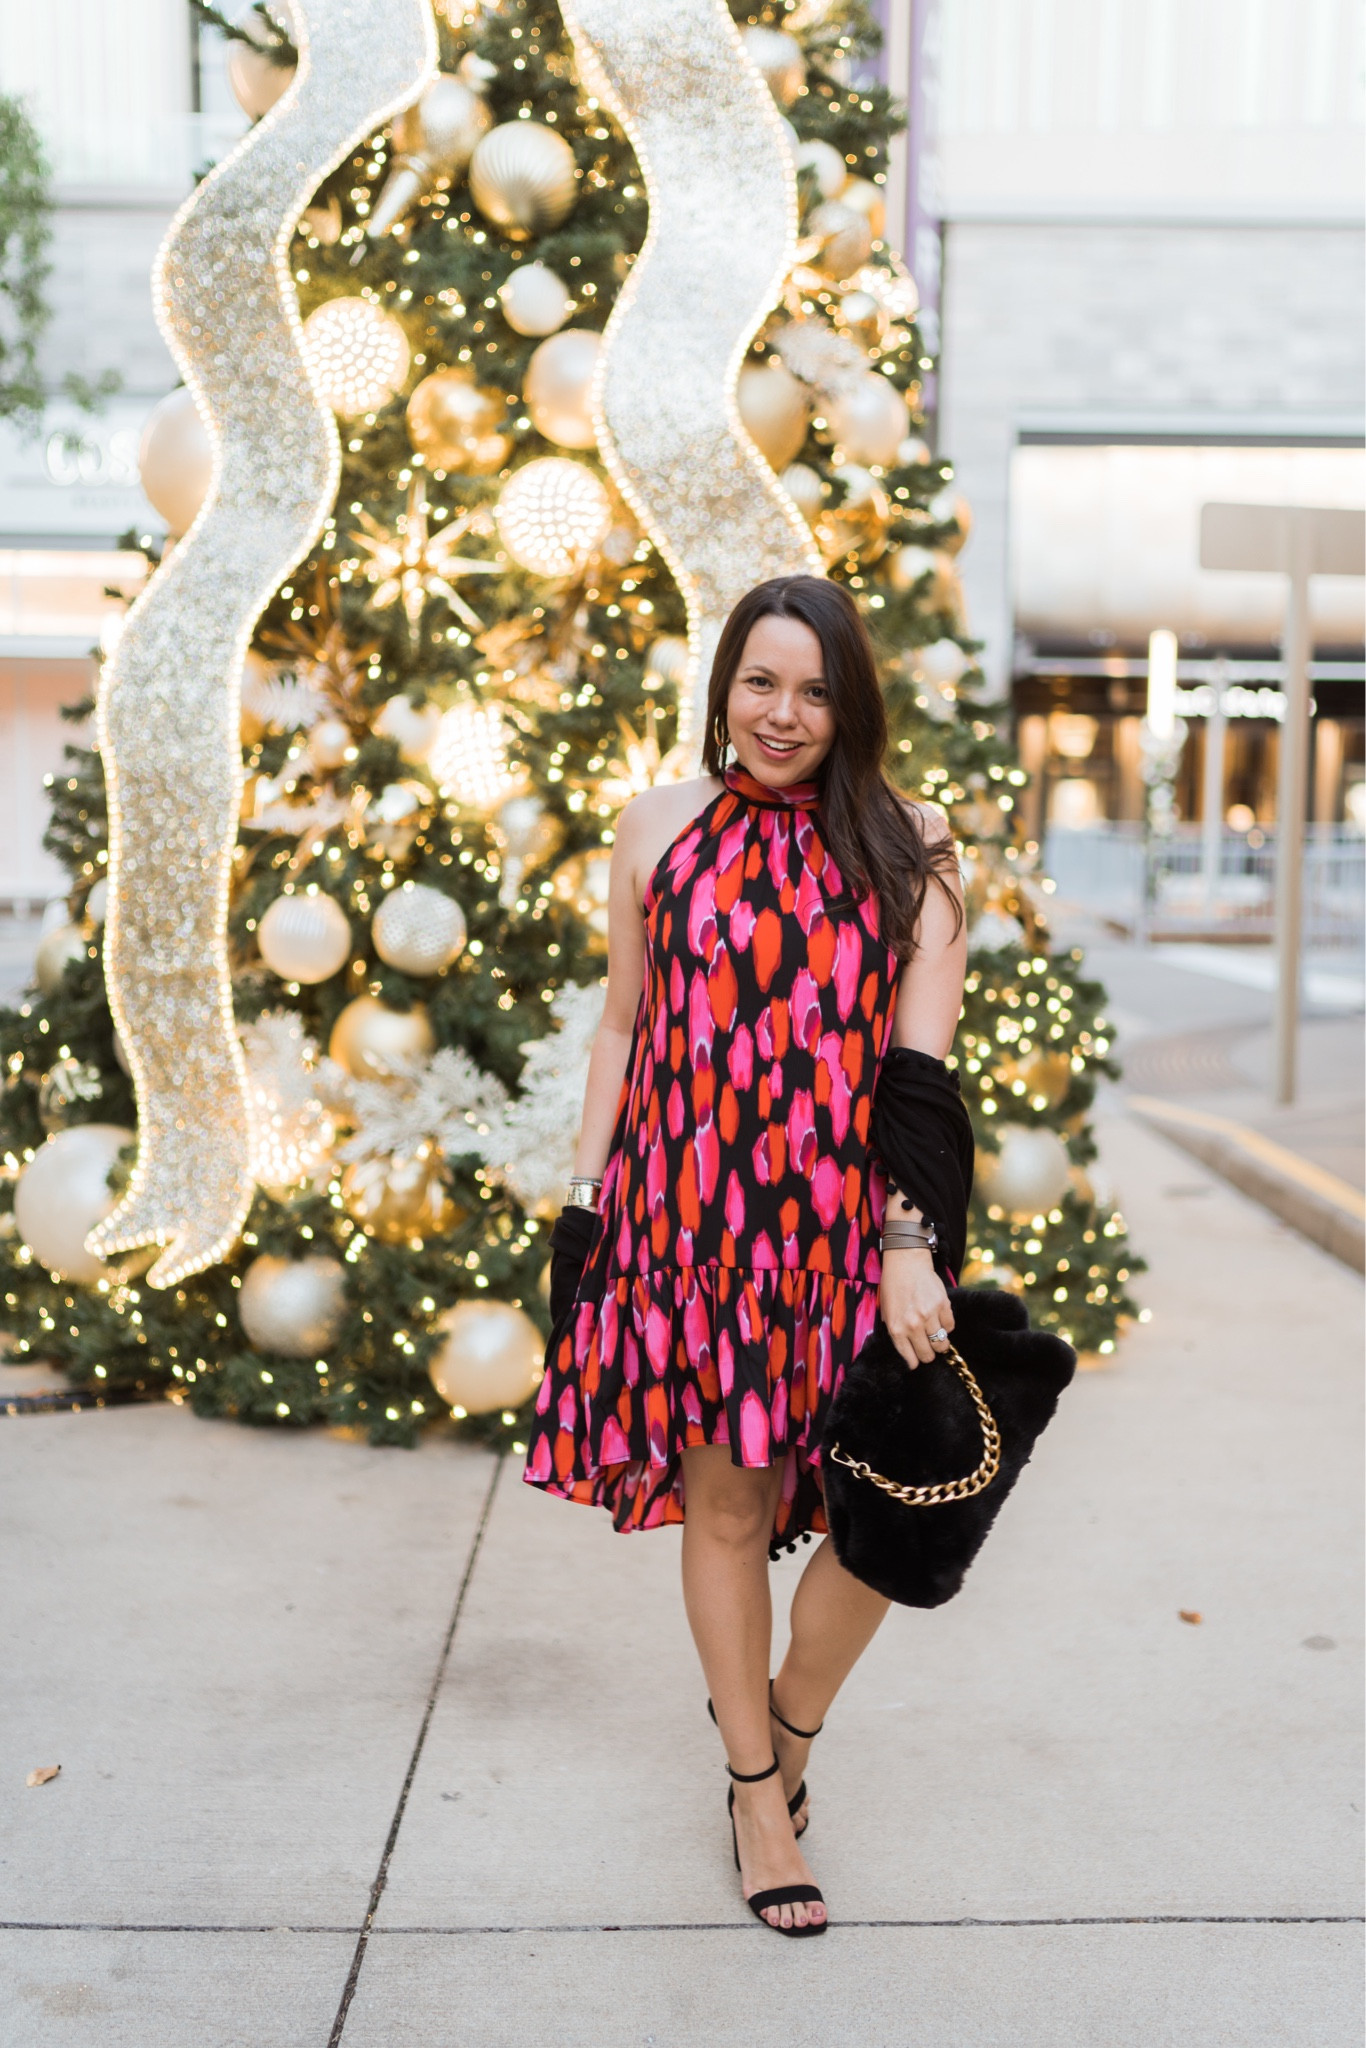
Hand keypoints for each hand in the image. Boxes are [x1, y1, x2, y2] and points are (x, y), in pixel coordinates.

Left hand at [878, 1248, 953, 1369]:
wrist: (906, 1263)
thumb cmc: (893, 1287)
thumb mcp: (886, 1313)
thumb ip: (896, 1332)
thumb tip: (908, 1352)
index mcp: (896, 1329)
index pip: (910, 1359)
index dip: (915, 1361)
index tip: (917, 1359)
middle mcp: (913, 1325)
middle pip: (928, 1355)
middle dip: (928, 1354)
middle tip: (928, 1347)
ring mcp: (929, 1315)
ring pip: (942, 1344)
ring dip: (940, 1342)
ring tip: (936, 1336)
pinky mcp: (943, 1305)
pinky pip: (950, 1326)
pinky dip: (947, 1326)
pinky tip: (939, 1319)